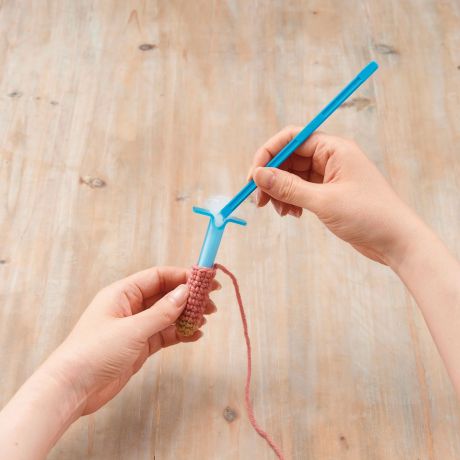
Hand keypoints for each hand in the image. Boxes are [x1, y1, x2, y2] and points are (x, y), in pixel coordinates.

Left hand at [41, 266, 218, 414]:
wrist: (72, 389)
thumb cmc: (94, 352)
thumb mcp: (132, 329)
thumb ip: (161, 311)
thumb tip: (185, 292)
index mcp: (123, 293)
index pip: (158, 277)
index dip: (182, 276)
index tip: (205, 279)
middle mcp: (130, 307)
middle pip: (166, 295)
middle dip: (189, 297)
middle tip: (212, 301)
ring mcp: (136, 327)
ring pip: (168, 315)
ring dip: (187, 316)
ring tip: (206, 318)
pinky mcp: (139, 346)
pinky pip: (165, 334)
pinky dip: (181, 333)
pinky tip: (196, 334)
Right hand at [249, 127, 421, 264]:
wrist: (396, 241)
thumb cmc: (368, 215)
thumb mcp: (324, 201)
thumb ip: (289, 187)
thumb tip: (258, 175)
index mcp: (334, 149)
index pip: (292, 138)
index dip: (269, 154)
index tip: (254, 175)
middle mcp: (331, 158)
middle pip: (289, 158)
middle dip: (272, 178)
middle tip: (259, 200)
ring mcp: (330, 176)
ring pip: (293, 176)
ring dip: (280, 192)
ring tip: (280, 212)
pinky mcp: (329, 193)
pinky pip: (301, 190)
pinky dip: (291, 200)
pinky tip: (292, 214)